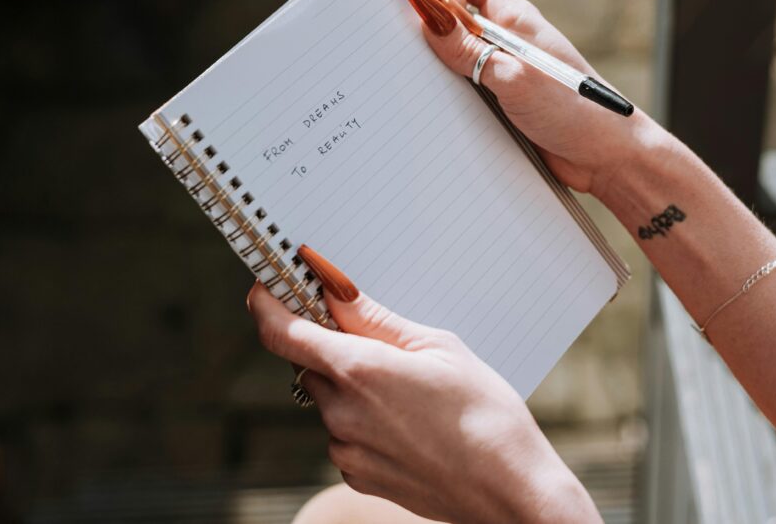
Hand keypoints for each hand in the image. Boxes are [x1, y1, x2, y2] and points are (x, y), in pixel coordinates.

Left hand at [246, 248, 599, 523]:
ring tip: (410, 391)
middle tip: (378, 340)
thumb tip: (332, 290)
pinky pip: (343, 433)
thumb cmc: (485, 412)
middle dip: (332, 345)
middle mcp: (341, 411)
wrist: (509, 489)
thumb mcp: (437, 347)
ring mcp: (346, 448)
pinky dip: (363, 420)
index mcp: (359, 369)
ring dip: (352, 385)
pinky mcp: (356, 475)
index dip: (266, 303)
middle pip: (309, 362)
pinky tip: (408, 422)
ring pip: (328, 398)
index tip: (268, 286)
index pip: (281, 331)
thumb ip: (375, 318)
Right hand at [417, 0, 666, 197]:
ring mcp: (502, 69)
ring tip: (450, 95)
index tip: (438, 21)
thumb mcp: (515, 76)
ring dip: (442, 73)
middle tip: (433, 62)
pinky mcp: (500, 101)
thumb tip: (429, 21)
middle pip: (452, 14)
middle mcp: (506, 37)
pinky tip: (457, 118)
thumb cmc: (577, 111)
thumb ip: (469, 49)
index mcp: (513, 16)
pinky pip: (464, 91)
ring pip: (454, 56)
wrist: (607, 157)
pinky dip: (453, 100)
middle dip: (432, 32)